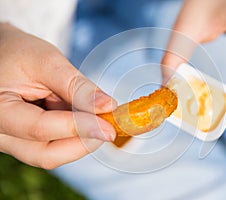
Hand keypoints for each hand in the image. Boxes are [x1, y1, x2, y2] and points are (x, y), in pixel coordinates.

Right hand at [0, 23, 116, 168]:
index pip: (40, 129)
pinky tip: (81, 116)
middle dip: (83, 141)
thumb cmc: (17, 53)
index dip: (80, 128)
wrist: (2, 54)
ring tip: (92, 114)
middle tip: (108, 126)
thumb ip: (76, 86)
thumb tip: (108, 107)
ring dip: (79, 138)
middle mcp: (0, 134)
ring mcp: (11, 141)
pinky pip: (52, 147)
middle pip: (45, 154)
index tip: (110, 126)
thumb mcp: (46, 61)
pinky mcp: (23, 141)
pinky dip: (72, 134)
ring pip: (51, 154)